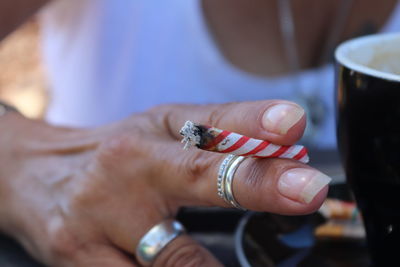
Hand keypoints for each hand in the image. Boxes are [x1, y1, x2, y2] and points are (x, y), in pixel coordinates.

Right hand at [0, 100, 329, 265]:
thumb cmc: (116, 151)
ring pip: (175, 261)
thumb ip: (223, 131)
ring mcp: (97, 224)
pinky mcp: (79, 263)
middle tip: (306, 191)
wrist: (37, 176)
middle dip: (254, 185)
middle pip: (195, 179)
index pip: (212, 133)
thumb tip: (287, 132)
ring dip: (212, 266)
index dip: (257, 131)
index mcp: (150, 137)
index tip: (297, 134)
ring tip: (249, 264)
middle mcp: (123, 174)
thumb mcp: (164, 128)